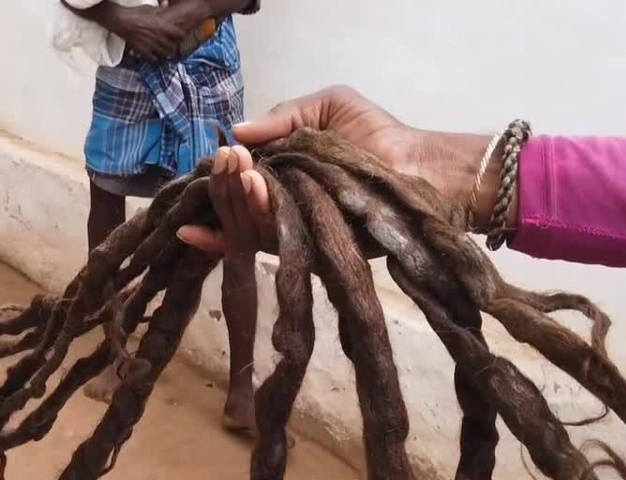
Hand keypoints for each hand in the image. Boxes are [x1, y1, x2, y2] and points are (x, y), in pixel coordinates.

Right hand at [110, 5, 185, 62]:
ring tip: (165, 52)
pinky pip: (153, 59)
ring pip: (164, 54)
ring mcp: (151, 45)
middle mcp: (159, 37)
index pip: (180, 34)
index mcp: (162, 26)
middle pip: (173, 46)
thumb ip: (159, 9)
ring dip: (165, 53)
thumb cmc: (134, 13)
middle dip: (173, 46)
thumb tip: (165, 4)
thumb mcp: (149, 8)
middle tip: (172, 44)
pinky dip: (155, 58)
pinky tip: (154, 56)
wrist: (121, 21)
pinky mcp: (143, 51)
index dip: (181, 35)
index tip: (180, 35)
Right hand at [178, 85, 501, 254]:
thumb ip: (282, 117)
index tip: (207, 163)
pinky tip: (252, 193)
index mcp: (280, 177)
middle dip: (225, 185)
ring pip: (250, 225)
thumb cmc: (375, 134)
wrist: (418, 165)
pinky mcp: (312, 251)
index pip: (236, 185)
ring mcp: (295, 231)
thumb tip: (236, 131)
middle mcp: (282, 208)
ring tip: (241, 172)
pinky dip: (258, 220)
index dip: (217, 179)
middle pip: (235, 207)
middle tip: (226, 160)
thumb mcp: (326, 107)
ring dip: (239, 200)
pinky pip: (275, 243)